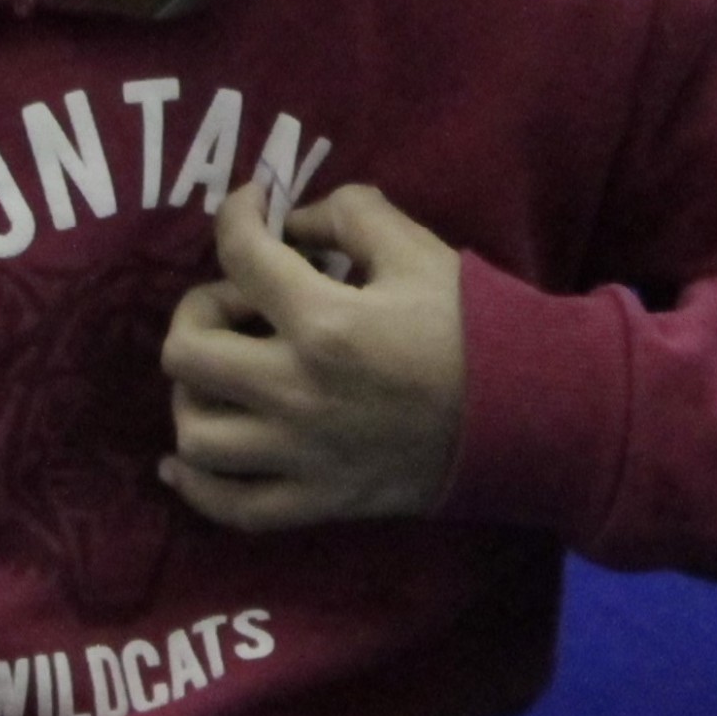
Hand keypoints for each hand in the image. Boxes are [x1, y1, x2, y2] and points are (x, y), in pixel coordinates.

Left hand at [158, 184, 469, 528]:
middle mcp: (297, 393)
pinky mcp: (317, 501)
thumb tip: (291, 223)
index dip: (236, 215)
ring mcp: (302, 456)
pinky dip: (196, 485)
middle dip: (200, 311)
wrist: (530, 416)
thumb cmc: (476, 328)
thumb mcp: (418, 250)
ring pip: (194, 434)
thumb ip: (348, 216)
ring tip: (225, 376)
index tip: (251, 208)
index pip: (239, 254)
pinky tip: (187, 459)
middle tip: (240, 303)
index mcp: (324, 323)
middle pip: (186, 352)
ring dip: (195, 394)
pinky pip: (229, 507)